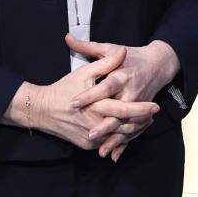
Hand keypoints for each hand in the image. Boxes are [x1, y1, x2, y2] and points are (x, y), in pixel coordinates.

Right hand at [3, 48, 157, 151]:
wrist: (42, 109)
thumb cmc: (65, 88)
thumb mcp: (84, 72)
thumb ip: (106, 63)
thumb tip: (124, 52)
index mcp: (96, 106)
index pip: (125, 110)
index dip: (141, 109)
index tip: (155, 106)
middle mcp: (95, 124)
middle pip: (125, 127)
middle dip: (142, 121)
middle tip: (154, 115)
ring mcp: (90, 137)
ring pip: (119, 137)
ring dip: (134, 130)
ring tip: (146, 121)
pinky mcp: (87, 145)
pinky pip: (108, 142)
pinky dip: (120, 137)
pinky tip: (130, 129)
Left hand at [67, 35, 180, 160]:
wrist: (159, 64)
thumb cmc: (131, 56)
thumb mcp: (110, 48)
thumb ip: (88, 46)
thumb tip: (67, 38)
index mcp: (122, 74)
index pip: (105, 86)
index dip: (90, 95)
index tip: (74, 102)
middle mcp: (131, 92)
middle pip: (118, 110)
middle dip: (105, 124)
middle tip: (89, 134)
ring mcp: (138, 104)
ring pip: (126, 125)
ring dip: (114, 138)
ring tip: (100, 150)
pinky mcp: (141, 114)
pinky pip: (132, 131)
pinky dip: (123, 144)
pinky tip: (112, 155)